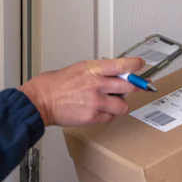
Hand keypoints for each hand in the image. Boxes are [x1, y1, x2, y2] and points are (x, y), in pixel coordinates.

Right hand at [19, 57, 144, 126]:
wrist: (40, 101)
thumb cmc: (54, 85)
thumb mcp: (78, 69)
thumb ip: (97, 71)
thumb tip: (114, 73)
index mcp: (93, 69)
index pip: (122, 65)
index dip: (135, 65)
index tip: (141, 65)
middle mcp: (97, 84)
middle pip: (129, 86)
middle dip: (133, 87)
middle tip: (135, 87)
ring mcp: (96, 101)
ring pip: (123, 105)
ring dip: (119, 104)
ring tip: (110, 102)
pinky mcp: (93, 116)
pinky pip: (110, 117)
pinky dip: (107, 115)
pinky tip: (98, 111)